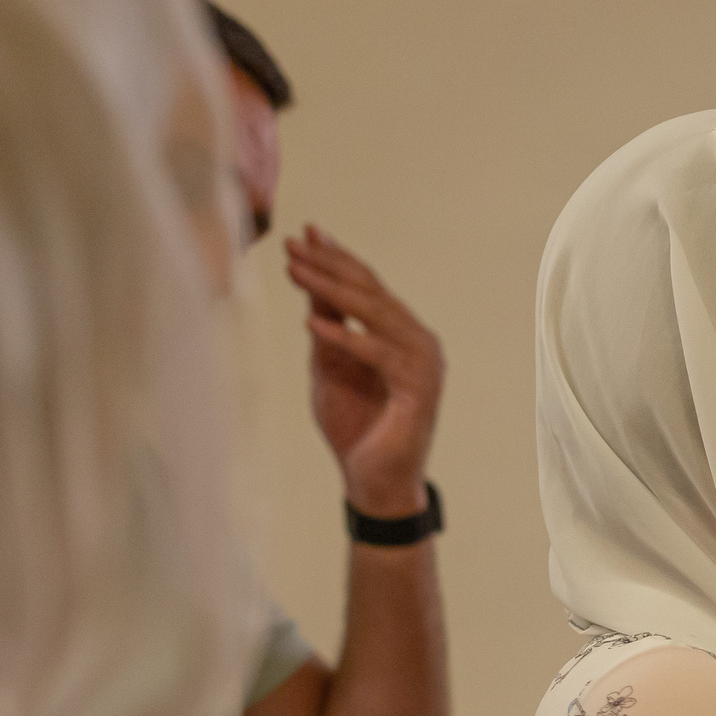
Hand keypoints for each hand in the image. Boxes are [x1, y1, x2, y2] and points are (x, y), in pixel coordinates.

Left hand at [284, 225, 444, 518]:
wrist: (375, 482)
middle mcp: (419, 342)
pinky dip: (346, 338)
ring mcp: (424, 365)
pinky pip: (379, 355)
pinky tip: (311, 323)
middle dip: (329, 265)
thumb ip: (327, 327)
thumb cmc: (355, 427)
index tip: (304, 232)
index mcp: (402, 334)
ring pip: (376, 315)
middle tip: (291, 242)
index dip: (337, 258)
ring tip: (294, 270)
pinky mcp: (420, 391)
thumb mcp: (329, 365)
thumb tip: (311, 283)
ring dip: (332, 290)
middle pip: (372, 292)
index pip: (369, 287)